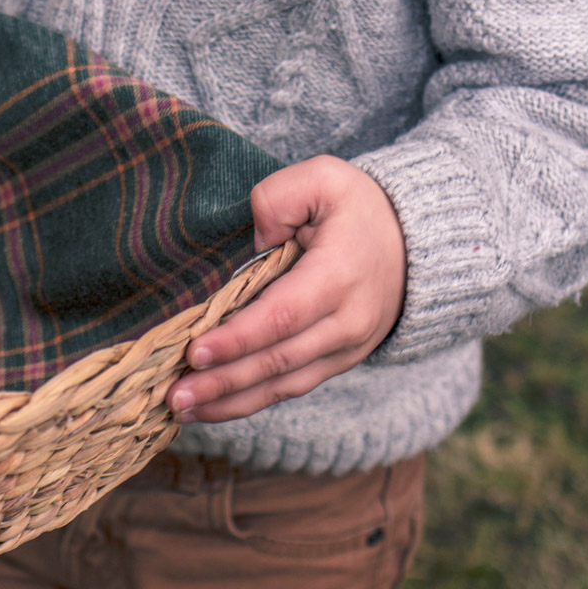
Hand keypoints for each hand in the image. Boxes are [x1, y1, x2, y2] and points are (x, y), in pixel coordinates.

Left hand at [168, 156, 406, 422]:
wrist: (414, 244)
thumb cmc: (357, 208)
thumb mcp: (323, 178)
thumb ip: (279, 198)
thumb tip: (255, 240)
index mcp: (339, 276)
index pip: (282, 316)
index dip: (238, 338)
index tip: (194, 352)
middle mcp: (347, 322)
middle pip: (277, 360)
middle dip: (222, 381)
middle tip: (173, 395)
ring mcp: (345, 349)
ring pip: (282, 385)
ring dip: (229, 402)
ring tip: (180, 409)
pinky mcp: (336, 363)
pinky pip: (290, 388)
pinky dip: (249, 402)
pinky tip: (210, 408)